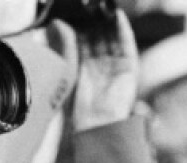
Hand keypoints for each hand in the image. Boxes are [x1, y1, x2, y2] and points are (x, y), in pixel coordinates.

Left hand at [66, 10, 139, 131]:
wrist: (95, 126)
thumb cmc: (79, 108)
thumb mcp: (68, 70)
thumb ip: (65, 46)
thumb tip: (58, 22)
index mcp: (85, 67)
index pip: (85, 38)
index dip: (82, 22)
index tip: (77, 7)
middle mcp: (101, 66)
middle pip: (100, 35)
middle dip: (96, 18)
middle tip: (90, 2)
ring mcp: (115, 68)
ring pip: (113, 38)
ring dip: (110, 20)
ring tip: (104, 3)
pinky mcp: (129, 71)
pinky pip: (127, 47)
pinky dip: (124, 31)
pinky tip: (118, 16)